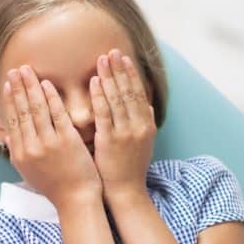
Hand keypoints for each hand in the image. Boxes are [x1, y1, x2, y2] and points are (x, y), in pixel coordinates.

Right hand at [3, 65, 100, 209]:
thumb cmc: (56, 187)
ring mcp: (48, 143)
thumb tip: (7, 137)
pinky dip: (51, 97)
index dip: (10, 100)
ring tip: (27, 70)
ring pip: (36, 109)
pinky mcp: (67, 141)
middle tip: (15, 69)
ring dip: (30, 86)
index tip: (9, 84)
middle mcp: (31, 147)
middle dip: (18, 87)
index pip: (13, 121)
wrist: (76, 200)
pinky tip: (47, 83)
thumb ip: (18, 153)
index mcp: (20, 154)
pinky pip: (57, 114)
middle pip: (22, 111)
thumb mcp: (30, 172)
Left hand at [90, 49, 155, 202]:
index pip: (139, 93)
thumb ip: (144, 123)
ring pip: (118, 98)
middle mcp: (139, 126)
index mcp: (147, 125)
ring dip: (110, 76)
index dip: (131, 74)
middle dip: (120, 69)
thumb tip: (148, 105)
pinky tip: (94, 81)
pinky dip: (100, 96)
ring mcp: (125, 133)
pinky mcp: (110, 140)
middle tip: (112, 51)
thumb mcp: (143, 143)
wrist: (125, 192)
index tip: (123, 57)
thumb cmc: (129, 168)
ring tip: (102, 59)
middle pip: (129, 91)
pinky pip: (105, 113)